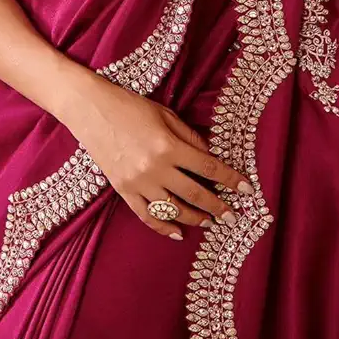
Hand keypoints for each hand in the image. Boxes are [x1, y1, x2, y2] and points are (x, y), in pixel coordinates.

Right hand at [68, 74, 252, 240]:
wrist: (90, 110)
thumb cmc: (129, 106)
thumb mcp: (165, 114)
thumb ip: (189, 137)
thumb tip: (208, 156)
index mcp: (168, 146)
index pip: (208, 167)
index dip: (230, 179)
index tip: (247, 189)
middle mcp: (155, 168)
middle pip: (195, 194)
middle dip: (218, 206)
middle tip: (234, 216)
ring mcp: (138, 183)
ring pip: (174, 209)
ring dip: (195, 218)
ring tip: (210, 221)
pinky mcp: (123, 190)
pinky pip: (147, 215)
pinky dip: (163, 226)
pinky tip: (177, 232)